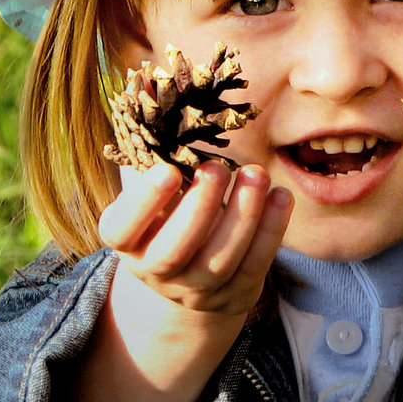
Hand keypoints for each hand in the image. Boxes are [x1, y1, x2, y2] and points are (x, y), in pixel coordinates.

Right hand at [97, 160, 292, 315]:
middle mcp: (155, 271)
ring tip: (257, 174)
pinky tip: (281, 196)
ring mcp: (195, 290)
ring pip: (219, 261)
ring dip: (243, 215)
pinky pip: (255, 266)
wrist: (190, 273)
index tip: (167, 169)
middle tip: (217, 168)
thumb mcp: (155, 193)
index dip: (143, 201)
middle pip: (173, 251)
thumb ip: (158, 161)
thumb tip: (167, 106)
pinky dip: (271, 230)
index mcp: (127, 241)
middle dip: (199, 207)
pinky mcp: (234, 295)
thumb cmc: (170, 214)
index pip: (122, 229)